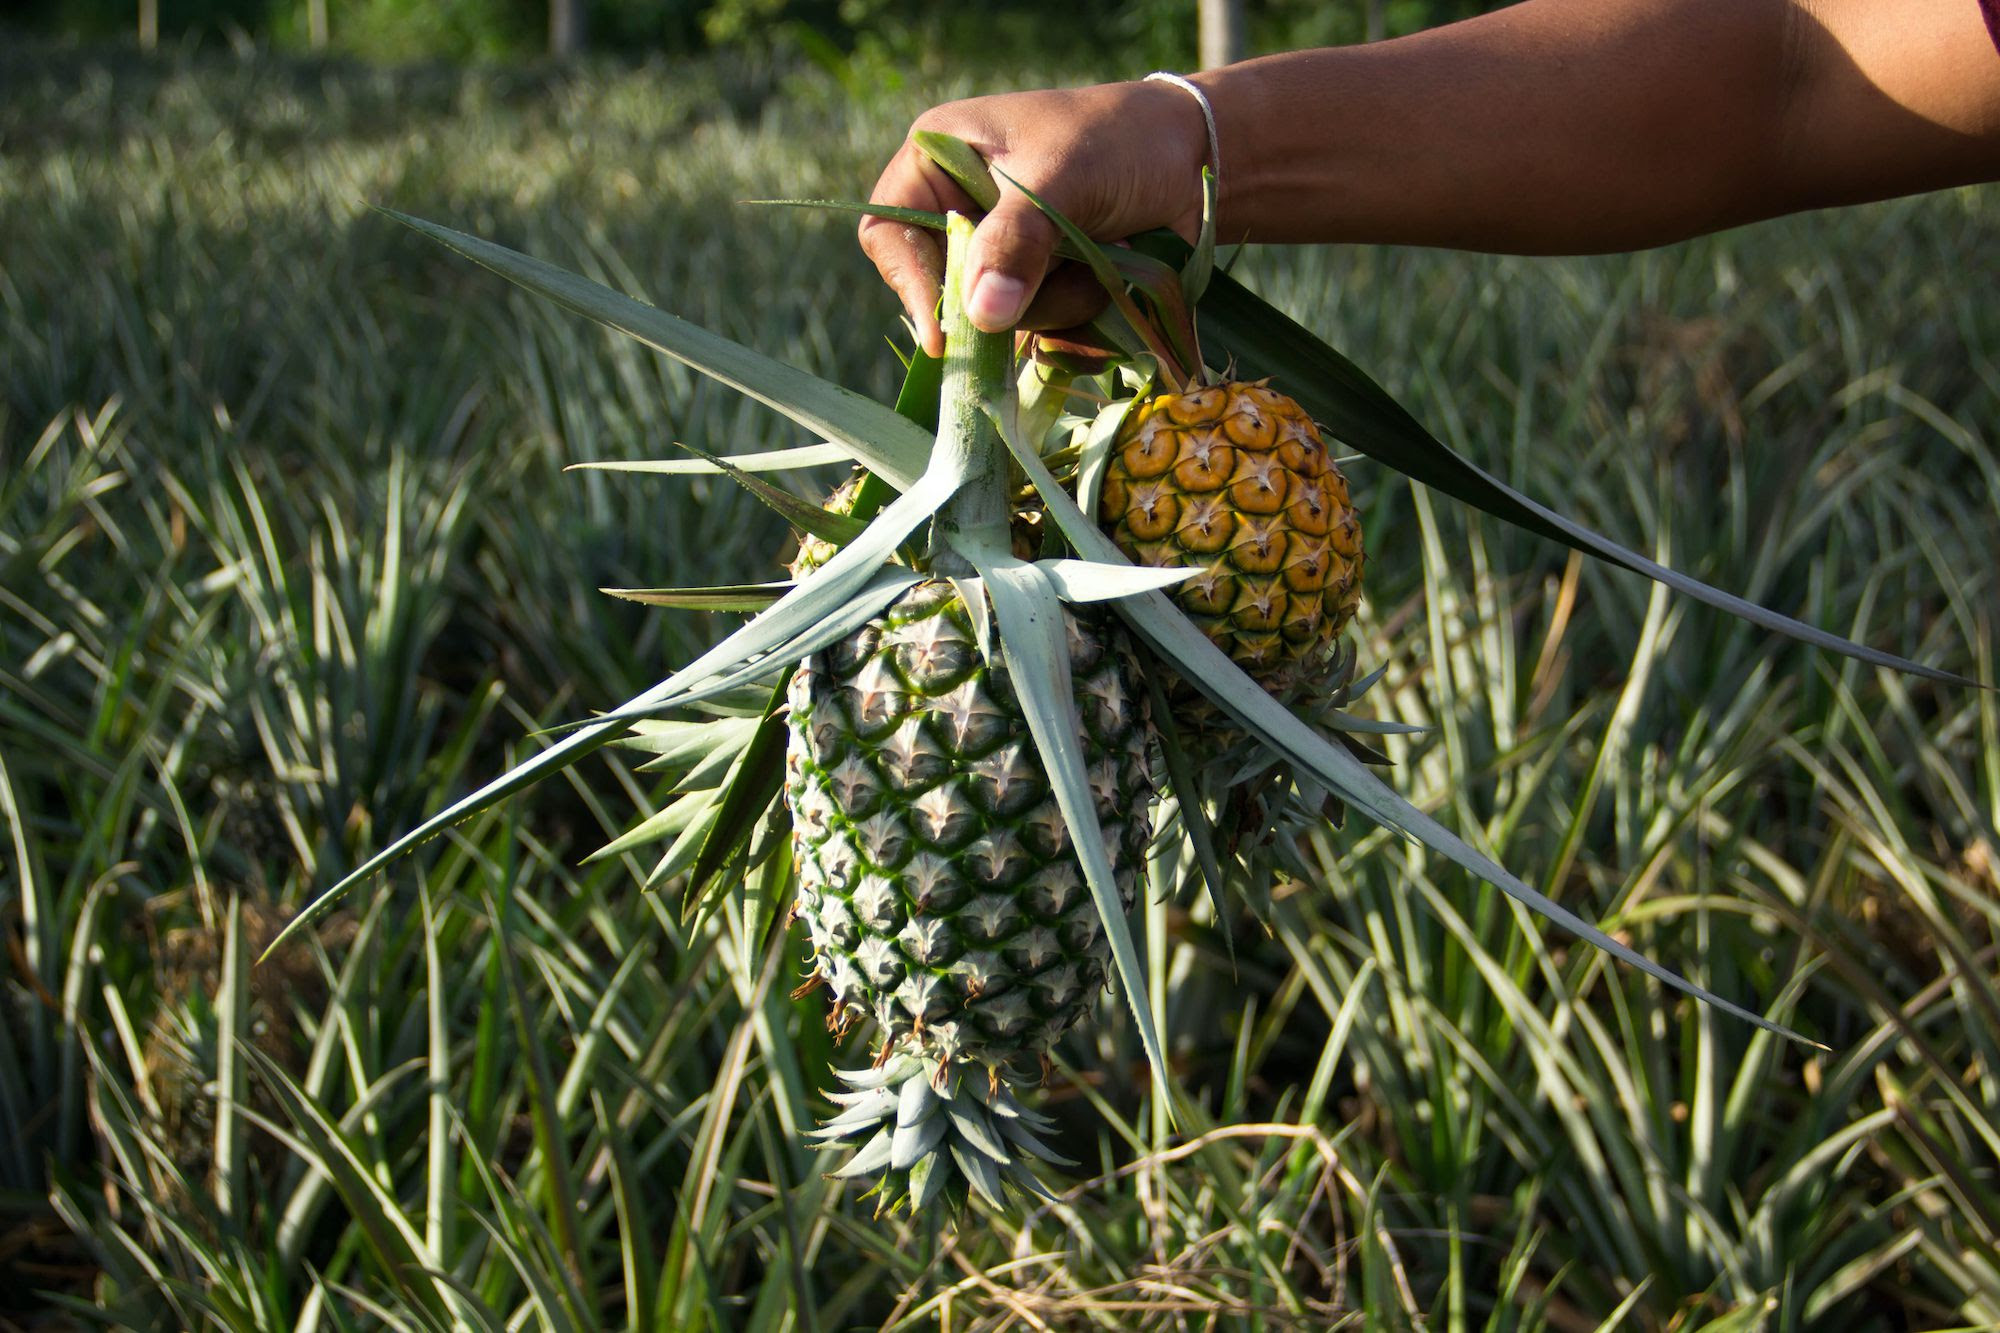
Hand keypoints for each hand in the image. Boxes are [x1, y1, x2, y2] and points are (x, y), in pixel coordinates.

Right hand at [859, 80, 1210, 355]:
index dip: (910, 282)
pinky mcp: (1041, 290)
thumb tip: (982, 314)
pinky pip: (1042, 334)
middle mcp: (961, 211)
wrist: (1197, 160)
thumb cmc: (1119, 141)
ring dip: (1058, 301)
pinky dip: (1082, 316)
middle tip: (1057, 273)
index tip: (946, 332)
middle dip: (1009, 294)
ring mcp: (1003, 257)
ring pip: (1000, 321)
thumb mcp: (1061, 178)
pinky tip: (1113, 275)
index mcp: (940, 159)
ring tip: (1103, 249)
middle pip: (945, 290)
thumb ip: (1017, 241)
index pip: (888, 231)